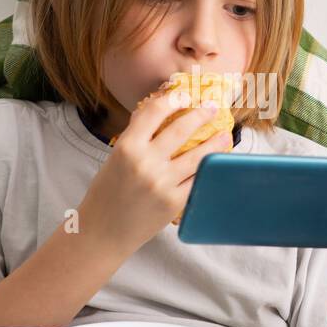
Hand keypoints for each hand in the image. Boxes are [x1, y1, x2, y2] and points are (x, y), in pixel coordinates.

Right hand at [77, 90, 231, 252]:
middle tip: (212, 107)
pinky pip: (198, 179)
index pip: (154, 111)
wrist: (103, 232)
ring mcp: (162, 183)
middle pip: (182, 129)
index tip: (184, 95)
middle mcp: (146, 162)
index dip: (173, 98)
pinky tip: (216, 162)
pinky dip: (210, 168)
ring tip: (224, 134)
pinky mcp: (174, 202)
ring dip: (216, 142)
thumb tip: (159, 111)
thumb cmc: (107, 193)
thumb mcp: (115, 158)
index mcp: (127, 147)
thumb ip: (136, 136)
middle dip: (201, 114)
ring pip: (198, 155)